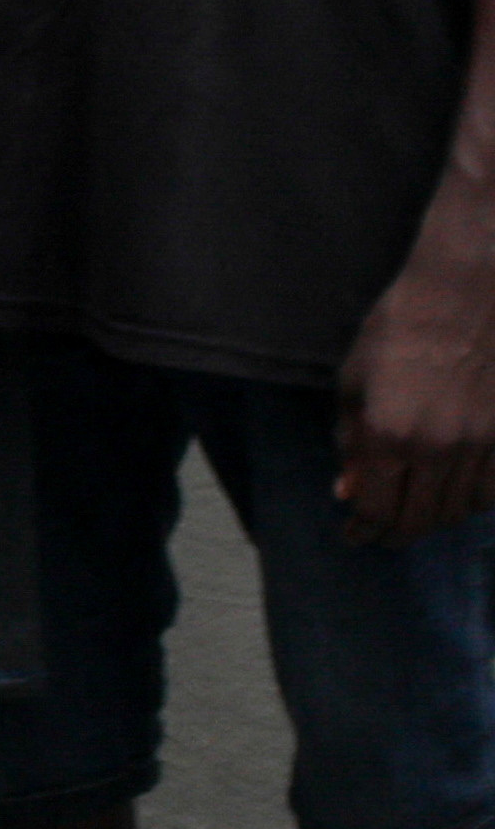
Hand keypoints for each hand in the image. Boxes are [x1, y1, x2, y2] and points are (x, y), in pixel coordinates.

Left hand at [340, 188, 494, 545]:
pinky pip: (492, 491)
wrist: (469, 291)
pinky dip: (472, 501)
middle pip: (421, 519)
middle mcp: (439, 449)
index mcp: (390, 435)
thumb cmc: (399, 328)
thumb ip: (351, 441)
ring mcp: (482, 445)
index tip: (355, 537)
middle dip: (396, 533)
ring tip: (416, 512)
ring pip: (460, 509)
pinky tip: (456, 495)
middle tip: (382, 534)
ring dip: (434, 518)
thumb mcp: (355, 381)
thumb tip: (349, 490)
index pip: (378, 510)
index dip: (365, 531)